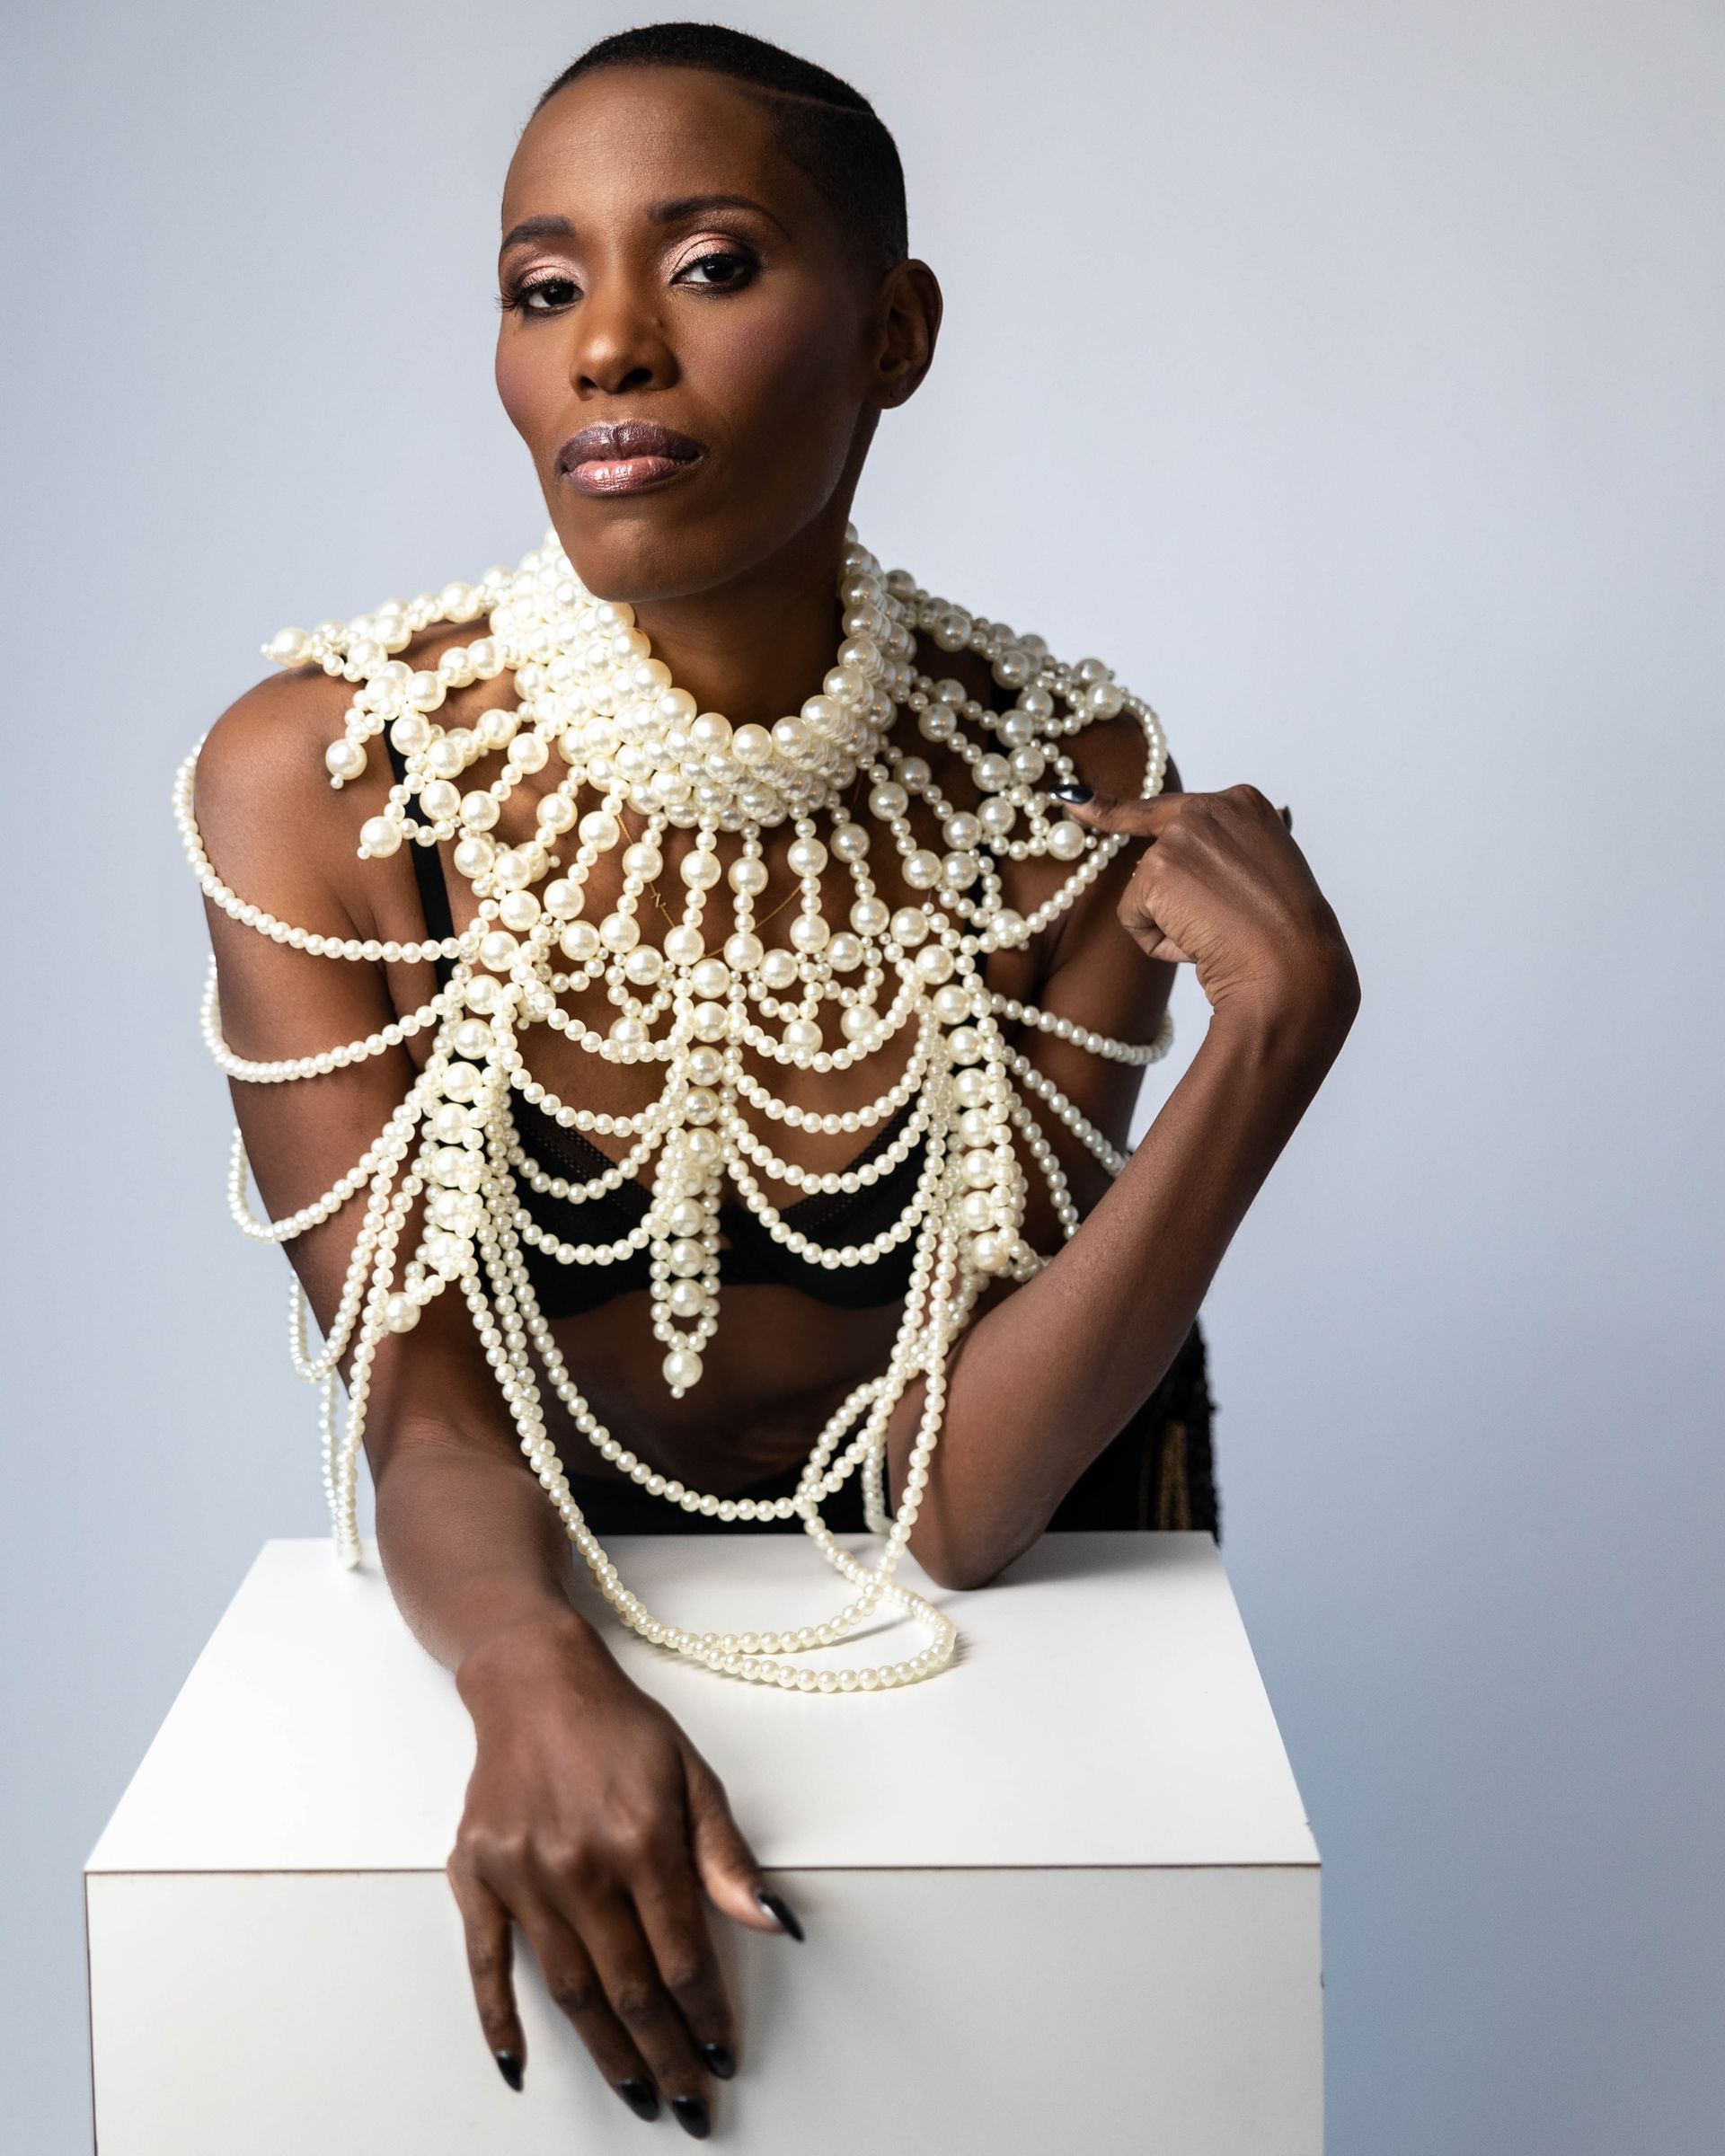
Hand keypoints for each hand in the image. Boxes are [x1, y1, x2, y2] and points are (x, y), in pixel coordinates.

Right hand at [446, 1610, 797, 2133]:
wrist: (534, 1681)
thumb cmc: (620, 1727)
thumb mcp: (693, 1776)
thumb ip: (727, 1856)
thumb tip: (772, 1922)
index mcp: (642, 1839)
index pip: (683, 1955)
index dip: (707, 2016)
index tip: (724, 2056)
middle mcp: (581, 1863)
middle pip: (630, 1986)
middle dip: (665, 2053)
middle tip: (687, 2102)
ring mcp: (523, 1873)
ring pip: (570, 1987)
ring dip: (605, 2051)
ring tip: (635, 2093)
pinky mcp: (477, 1874)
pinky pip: (487, 1963)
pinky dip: (499, 2020)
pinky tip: (519, 2064)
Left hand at [1052, 780, 1358, 1035]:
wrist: (1292, 969)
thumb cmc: (1287, 935)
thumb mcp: (1266, 873)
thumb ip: (1232, 850)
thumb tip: (1209, 839)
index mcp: (1243, 802)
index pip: (1170, 808)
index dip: (1126, 816)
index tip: (1075, 802)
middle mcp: (1211, 806)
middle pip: (1156, 854)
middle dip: (1168, 894)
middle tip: (1218, 921)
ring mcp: (1183, 835)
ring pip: (1146, 888)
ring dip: (1172, 922)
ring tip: (1220, 934)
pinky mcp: (1158, 871)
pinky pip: (1133, 916)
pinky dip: (1158, 942)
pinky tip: (1198, 944)